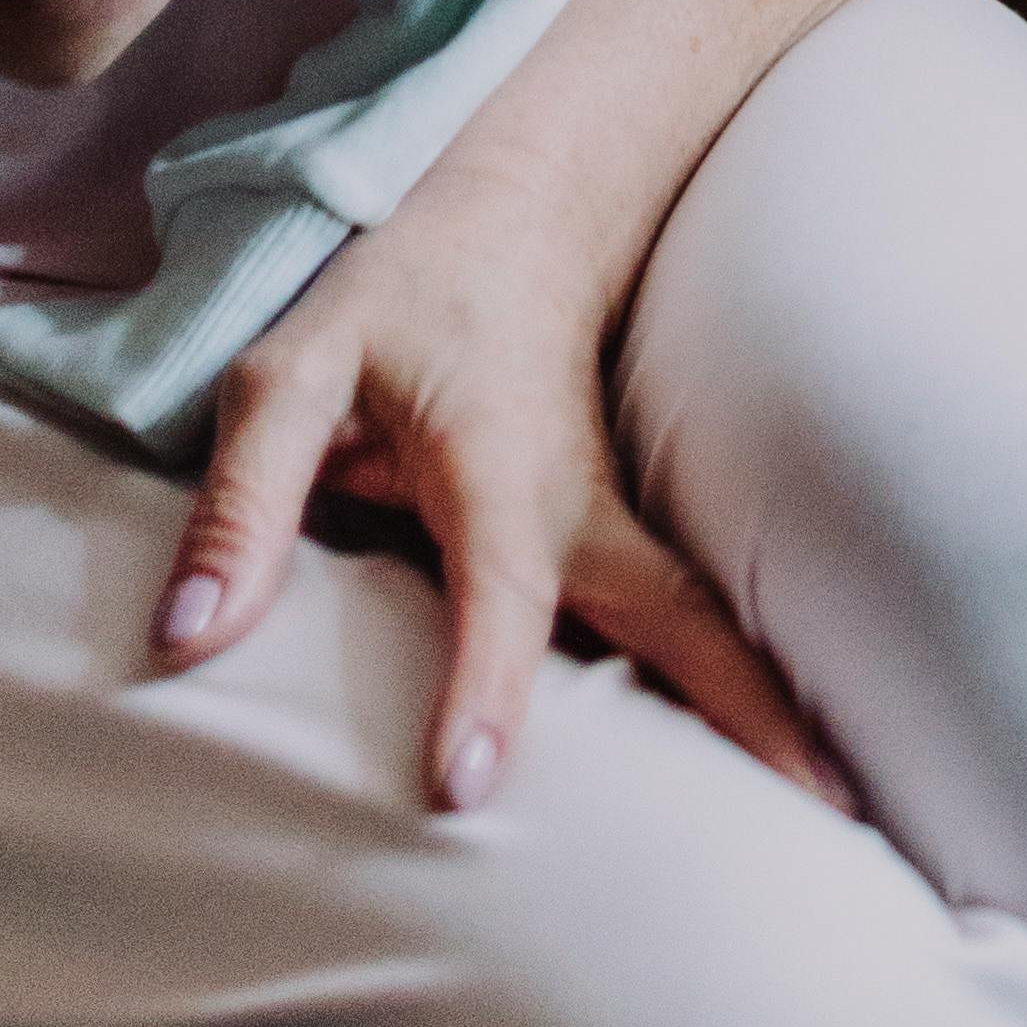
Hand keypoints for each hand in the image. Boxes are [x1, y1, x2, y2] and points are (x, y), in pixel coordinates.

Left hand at [147, 172, 852, 820]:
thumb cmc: (400, 292)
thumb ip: (245, 500)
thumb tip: (187, 644)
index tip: (469, 788)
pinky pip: (681, 622)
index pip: (498, 586)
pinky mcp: (623, 540)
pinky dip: (735, 690)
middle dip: (753, 713)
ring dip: (769, 712)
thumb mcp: (292, 366)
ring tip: (839, 821)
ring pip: (702, 624)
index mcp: (495, 463)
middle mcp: (581, 504)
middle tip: (827, 818)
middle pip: (681, 617)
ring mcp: (618, 522)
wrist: (525, 205)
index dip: (482, 684)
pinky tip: (778, 777)